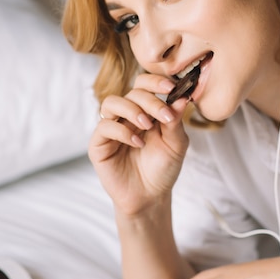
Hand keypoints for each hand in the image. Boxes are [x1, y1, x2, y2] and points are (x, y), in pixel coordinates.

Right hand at [89, 72, 189, 215]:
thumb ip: (176, 120)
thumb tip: (181, 98)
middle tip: (164, 116)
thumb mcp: (176, 143)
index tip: (172, 87)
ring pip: (112, 102)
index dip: (156, 81)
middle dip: (150, 101)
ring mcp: (111, 128)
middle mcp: (126, 115)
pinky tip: (137, 143)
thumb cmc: (163, 168)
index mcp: (144, 109)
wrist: (151, 197)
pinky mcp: (99, 144)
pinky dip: (122, 131)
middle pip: (132, 92)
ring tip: (147, 126)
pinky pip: (104, 127)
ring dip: (132, 110)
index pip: (144, 84)